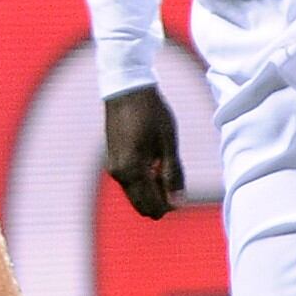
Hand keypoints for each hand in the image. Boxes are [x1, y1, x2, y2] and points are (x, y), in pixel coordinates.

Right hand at [102, 85, 184, 218]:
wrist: (126, 89)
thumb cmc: (151, 113)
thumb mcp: (168, 143)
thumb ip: (172, 175)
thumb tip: (178, 202)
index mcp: (133, 170)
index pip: (152, 206)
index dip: (170, 204)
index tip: (183, 191)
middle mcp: (119, 174)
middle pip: (142, 205)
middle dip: (161, 200)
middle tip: (176, 180)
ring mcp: (113, 168)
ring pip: (135, 195)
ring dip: (153, 190)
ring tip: (166, 166)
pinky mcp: (112, 161)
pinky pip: (129, 183)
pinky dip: (143, 181)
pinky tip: (154, 163)